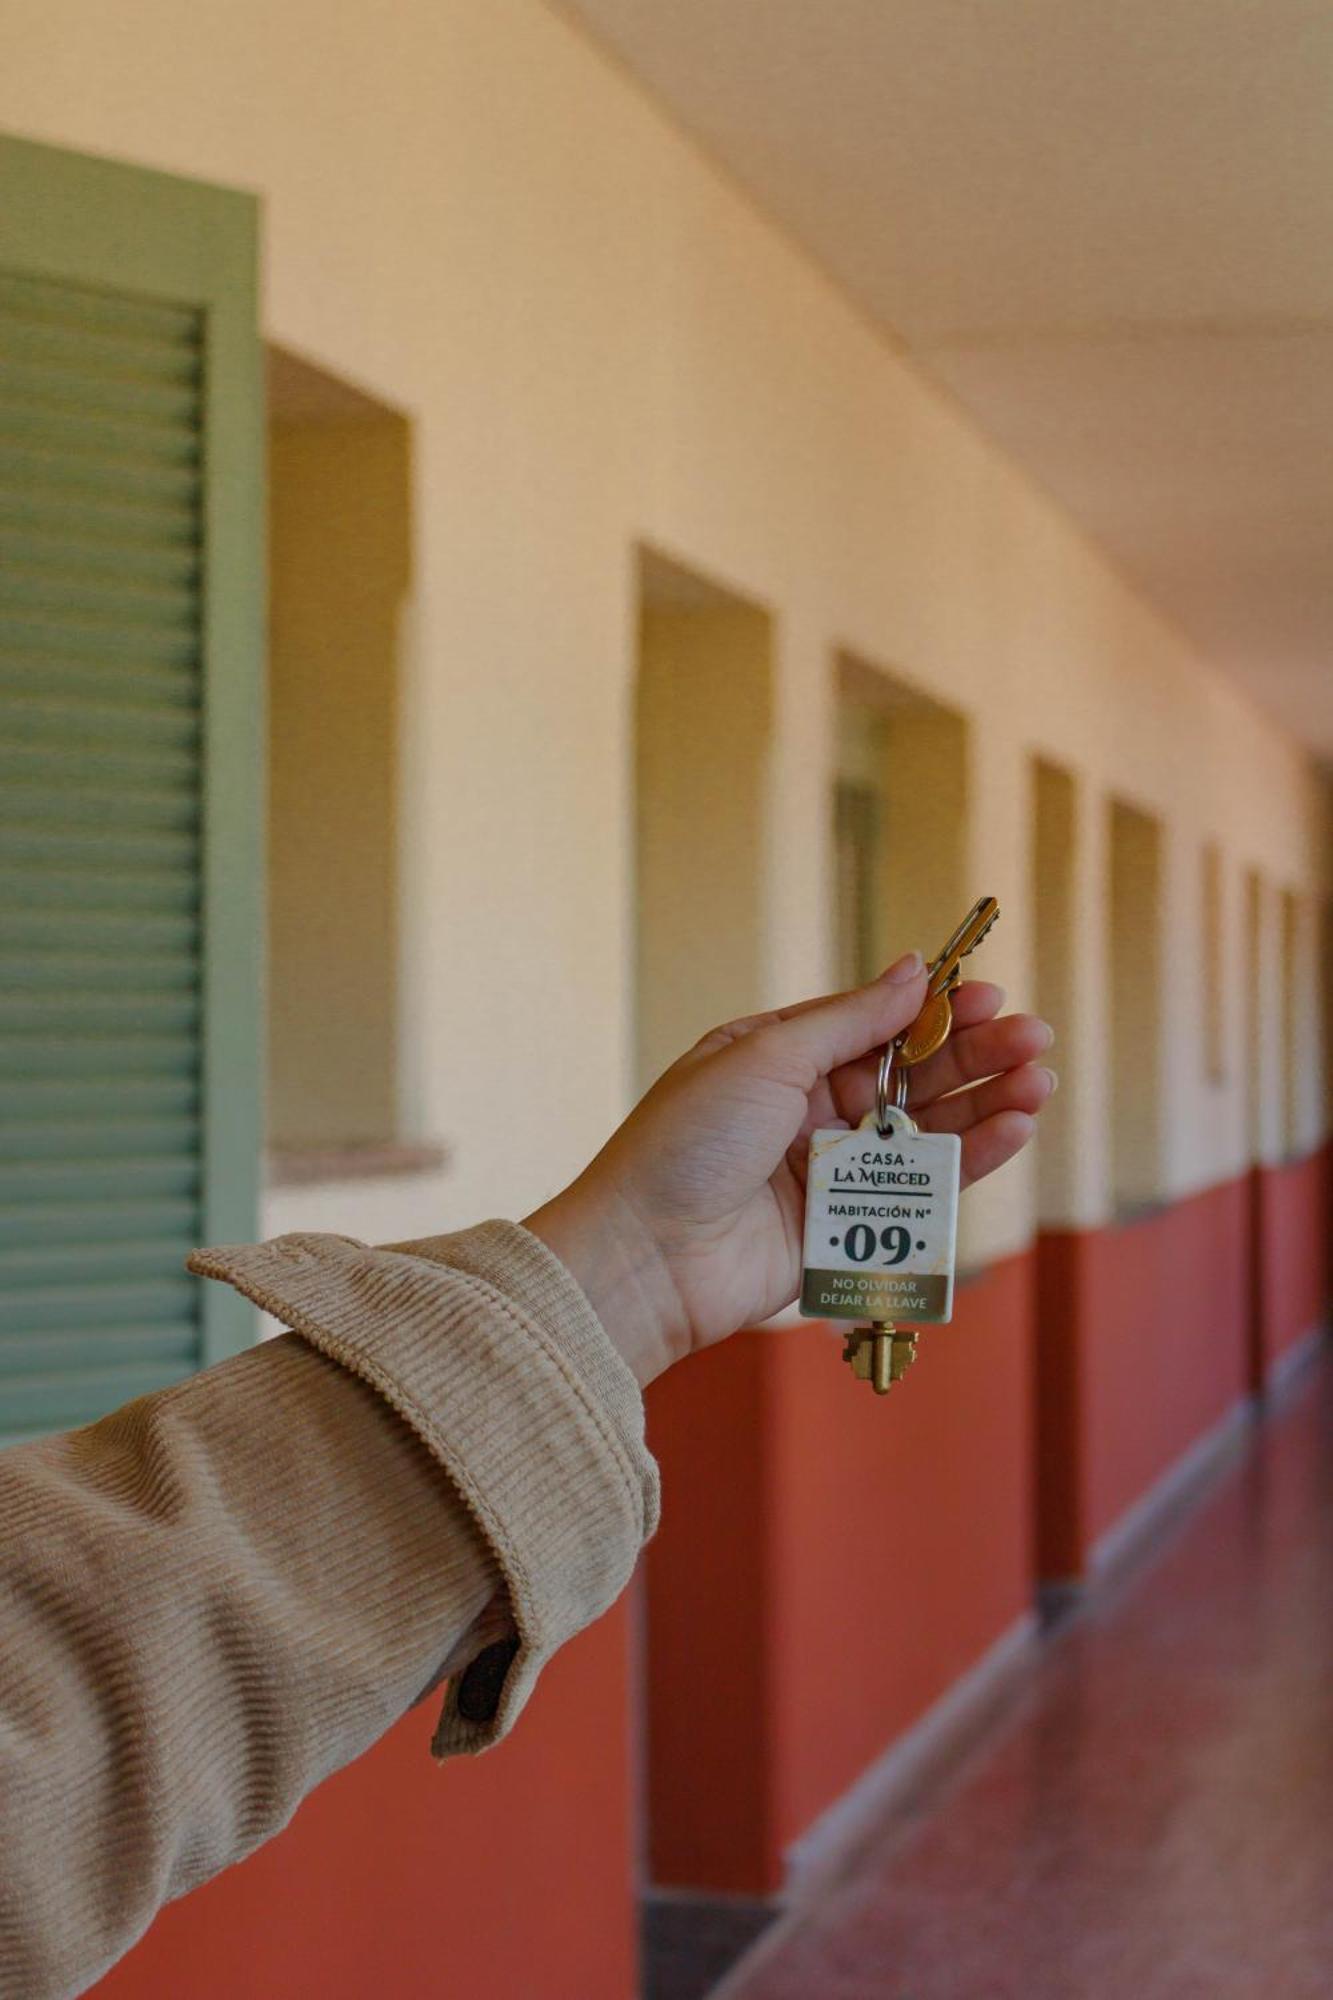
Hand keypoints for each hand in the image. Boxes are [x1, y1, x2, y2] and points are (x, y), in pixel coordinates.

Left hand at [528, 953, 1054, 1386]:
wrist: (646, 1256)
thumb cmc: (686, 1144)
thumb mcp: (765, 1057)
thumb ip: (848, 1020)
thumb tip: (913, 972)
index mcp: (776, 1058)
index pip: (873, 1025)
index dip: (935, 1013)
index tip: (992, 996)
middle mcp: (805, 1111)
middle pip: (910, 1076)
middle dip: (975, 1056)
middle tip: (1035, 1039)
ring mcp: (828, 1171)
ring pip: (924, 1132)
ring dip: (984, 1105)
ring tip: (1038, 1083)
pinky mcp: (845, 1228)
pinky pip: (917, 1190)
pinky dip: (968, 1160)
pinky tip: (1010, 1131)